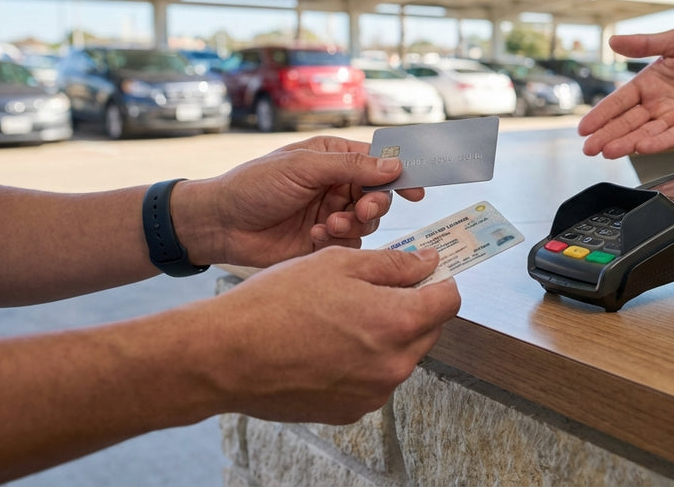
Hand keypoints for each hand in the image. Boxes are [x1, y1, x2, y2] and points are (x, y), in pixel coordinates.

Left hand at [176, 135, 424, 266]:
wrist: (220, 224)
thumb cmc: (254, 185)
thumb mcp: (303, 167)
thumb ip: (350, 167)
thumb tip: (394, 167)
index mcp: (334, 159)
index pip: (378, 163)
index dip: (399, 175)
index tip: (415, 190)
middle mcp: (336, 186)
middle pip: (378, 196)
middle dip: (374, 204)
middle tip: (361, 210)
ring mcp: (332, 214)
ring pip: (368, 223)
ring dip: (354, 224)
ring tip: (329, 225)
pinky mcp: (323, 242)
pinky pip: (350, 245)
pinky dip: (338, 241)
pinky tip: (315, 236)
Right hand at [205, 246, 460, 423]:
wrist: (225, 356)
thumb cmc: (275, 305)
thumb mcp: (339, 263)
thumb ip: (393, 264)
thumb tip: (427, 262)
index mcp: (398, 322)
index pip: (449, 300)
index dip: (438, 280)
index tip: (425, 271)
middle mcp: (394, 364)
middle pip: (427, 329)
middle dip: (411, 307)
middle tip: (374, 289)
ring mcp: (373, 393)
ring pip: (400, 356)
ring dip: (385, 335)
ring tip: (340, 318)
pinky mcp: (350, 411)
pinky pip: (373, 379)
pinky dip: (362, 362)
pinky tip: (327, 345)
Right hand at [578, 29, 673, 157]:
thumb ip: (645, 44)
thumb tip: (613, 41)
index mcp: (650, 83)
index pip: (619, 101)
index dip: (601, 114)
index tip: (584, 128)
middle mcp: (658, 104)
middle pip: (627, 123)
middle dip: (607, 136)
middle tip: (589, 148)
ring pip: (645, 134)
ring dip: (626, 143)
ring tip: (608, 152)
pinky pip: (673, 138)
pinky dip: (658, 143)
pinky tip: (642, 147)